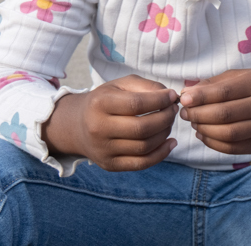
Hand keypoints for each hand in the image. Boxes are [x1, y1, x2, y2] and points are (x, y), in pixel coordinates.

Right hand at [42, 75, 177, 171]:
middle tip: (173, 110)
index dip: (160, 100)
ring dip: (164, 133)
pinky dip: (161, 154)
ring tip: (168, 123)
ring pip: (144, 146)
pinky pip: (141, 164)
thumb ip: (146, 86)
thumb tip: (170, 97)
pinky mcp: (109, 164)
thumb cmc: (106, 101)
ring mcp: (103, 149)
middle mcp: (98, 128)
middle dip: (165, 118)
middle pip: (142, 128)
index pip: (136, 104)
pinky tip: (170, 142)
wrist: (78, 125)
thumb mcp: (121, 85)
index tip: (172, 96)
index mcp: (100, 104)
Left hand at [179, 69, 250, 155]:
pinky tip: (203, 134)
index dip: (200, 97)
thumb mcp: (245, 76)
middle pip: (224, 115)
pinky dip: (212, 143)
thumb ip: (216, 82)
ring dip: (203, 129)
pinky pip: (232, 148)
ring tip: (193, 122)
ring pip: (227, 134)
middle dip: (198, 114)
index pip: (224, 92)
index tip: (183, 98)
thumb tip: (187, 92)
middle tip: (184, 112)